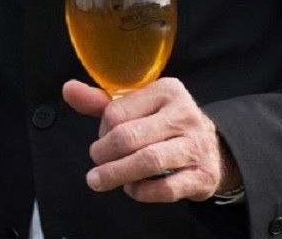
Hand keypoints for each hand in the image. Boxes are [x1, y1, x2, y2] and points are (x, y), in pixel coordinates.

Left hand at [61, 78, 241, 203]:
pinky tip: (132, 188)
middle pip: (129, 137)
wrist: (212, 149)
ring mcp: (196, 146)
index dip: (101, 130)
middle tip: (96, 162)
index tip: (102, 138)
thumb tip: (69, 90)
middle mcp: (184, 115)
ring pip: (148, 162)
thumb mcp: (137, 106)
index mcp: (166, 91)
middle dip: (103, 154)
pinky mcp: (203, 176)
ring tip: (101, 180)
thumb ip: (100, 101)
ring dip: (117, 174)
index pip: (117, 111)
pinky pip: (166, 188)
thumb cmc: (164, 124)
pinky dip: (141, 192)